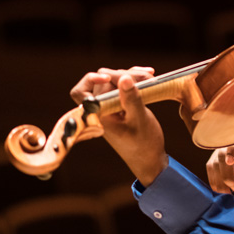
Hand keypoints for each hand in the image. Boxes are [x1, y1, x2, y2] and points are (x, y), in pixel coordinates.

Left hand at [70, 66, 167, 185]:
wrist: (150, 159)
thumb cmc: (143, 144)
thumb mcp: (139, 119)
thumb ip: (131, 98)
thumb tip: (124, 77)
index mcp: (99, 114)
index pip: (81, 92)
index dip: (90, 80)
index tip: (108, 78)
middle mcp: (102, 109)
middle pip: (104, 81)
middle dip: (124, 75)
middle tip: (147, 76)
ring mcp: (112, 106)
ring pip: (115, 81)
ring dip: (133, 76)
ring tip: (151, 77)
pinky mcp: (122, 105)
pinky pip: (124, 87)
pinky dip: (135, 80)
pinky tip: (150, 77)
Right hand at [206, 130, 233, 193]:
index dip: (230, 150)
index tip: (231, 162)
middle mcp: (232, 138)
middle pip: (221, 155)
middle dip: (226, 175)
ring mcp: (223, 147)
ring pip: (213, 164)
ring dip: (218, 181)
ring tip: (230, 193)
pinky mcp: (219, 156)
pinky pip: (212, 168)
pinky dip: (216, 181)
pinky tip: (226, 190)